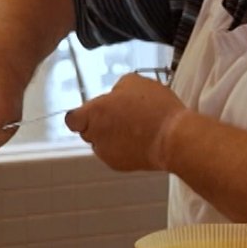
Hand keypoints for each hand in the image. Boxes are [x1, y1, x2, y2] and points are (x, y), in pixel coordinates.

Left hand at [64, 72, 189, 172]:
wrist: (174, 138)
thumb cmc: (156, 110)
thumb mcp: (134, 82)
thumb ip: (116, 89)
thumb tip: (115, 97)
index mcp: (94, 113)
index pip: (72, 119)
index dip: (82, 114)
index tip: (91, 111)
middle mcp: (96, 136)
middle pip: (89, 130)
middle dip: (101, 123)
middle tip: (122, 114)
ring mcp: (107, 153)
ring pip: (103, 143)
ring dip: (113, 136)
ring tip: (137, 126)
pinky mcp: (121, 165)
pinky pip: (117, 153)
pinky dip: (125, 147)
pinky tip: (142, 138)